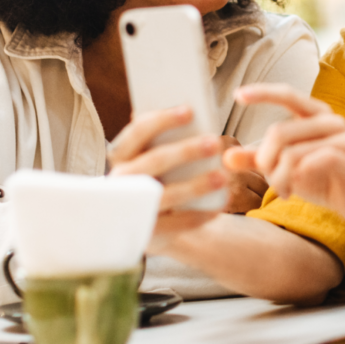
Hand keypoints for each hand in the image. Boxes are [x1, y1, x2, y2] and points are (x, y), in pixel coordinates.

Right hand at [107, 106, 225, 250]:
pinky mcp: (146, 232)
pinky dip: (199, 216)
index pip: (137, 132)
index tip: (190, 110)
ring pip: (165, 195)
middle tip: (214, 142)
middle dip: (185, 151)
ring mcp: (132, 209)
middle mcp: (122, 181)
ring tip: (222, 177)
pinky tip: (220, 207)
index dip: (162, 119)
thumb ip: (166, 141)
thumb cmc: (158, 178)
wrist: (145, 223)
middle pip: (154, 161)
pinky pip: (176, 224)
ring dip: (196, 185)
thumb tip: (193, 114)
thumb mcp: (155, 159)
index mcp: (123, 157)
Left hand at [229, 84, 344, 226]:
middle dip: (266, 161)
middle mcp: (331, 120)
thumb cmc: (326, 180)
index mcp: (316, 115)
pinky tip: (296, 189)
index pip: (288, 95)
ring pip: (291, 153)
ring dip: (279, 178)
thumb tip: (227, 157)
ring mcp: (343, 138)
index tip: (238, 95)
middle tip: (269, 179)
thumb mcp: (288, 168)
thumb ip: (260, 160)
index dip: (263, 93)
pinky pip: (311, 163)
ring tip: (283, 191)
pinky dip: (296, 179)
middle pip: (279, 132)